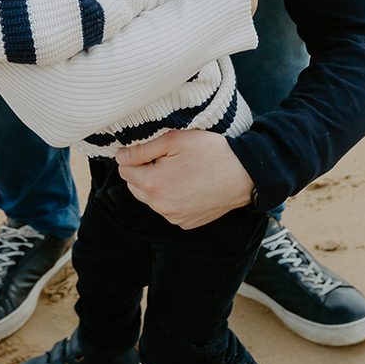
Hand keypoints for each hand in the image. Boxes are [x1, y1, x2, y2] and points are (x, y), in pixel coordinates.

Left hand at [115, 129, 253, 228]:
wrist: (244, 174)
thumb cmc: (211, 152)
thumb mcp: (174, 140)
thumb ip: (142, 149)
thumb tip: (119, 157)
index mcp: (154, 184)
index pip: (123, 170)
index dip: (135, 156)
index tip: (153, 150)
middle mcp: (160, 206)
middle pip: (134, 186)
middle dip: (143, 172)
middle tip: (167, 159)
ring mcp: (174, 217)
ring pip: (150, 199)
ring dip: (156, 185)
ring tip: (179, 171)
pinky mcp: (186, 223)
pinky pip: (168, 209)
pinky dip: (172, 197)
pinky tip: (188, 185)